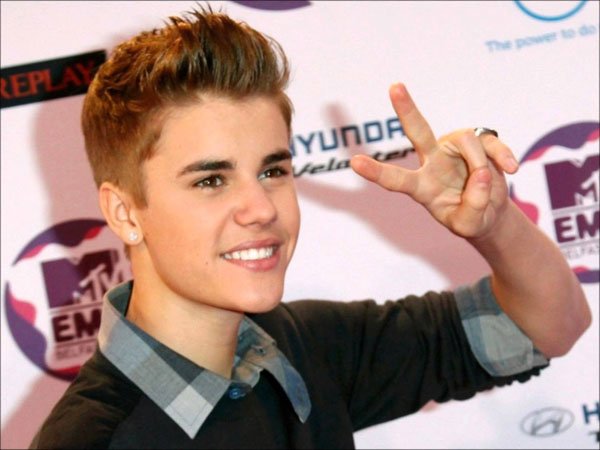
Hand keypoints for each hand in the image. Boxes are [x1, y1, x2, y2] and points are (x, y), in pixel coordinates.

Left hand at [350, 83, 519, 238]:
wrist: (489, 212)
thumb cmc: (469, 218)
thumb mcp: (468, 225)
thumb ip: (473, 206)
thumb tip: (481, 173)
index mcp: (421, 187)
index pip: (396, 179)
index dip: (376, 172)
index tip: (354, 163)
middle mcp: (433, 161)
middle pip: (418, 132)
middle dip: (406, 109)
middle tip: (394, 86)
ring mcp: (454, 148)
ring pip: (468, 141)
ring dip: (482, 165)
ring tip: (487, 184)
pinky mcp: (479, 142)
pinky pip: (491, 143)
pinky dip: (503, 157)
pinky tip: (511, 170)